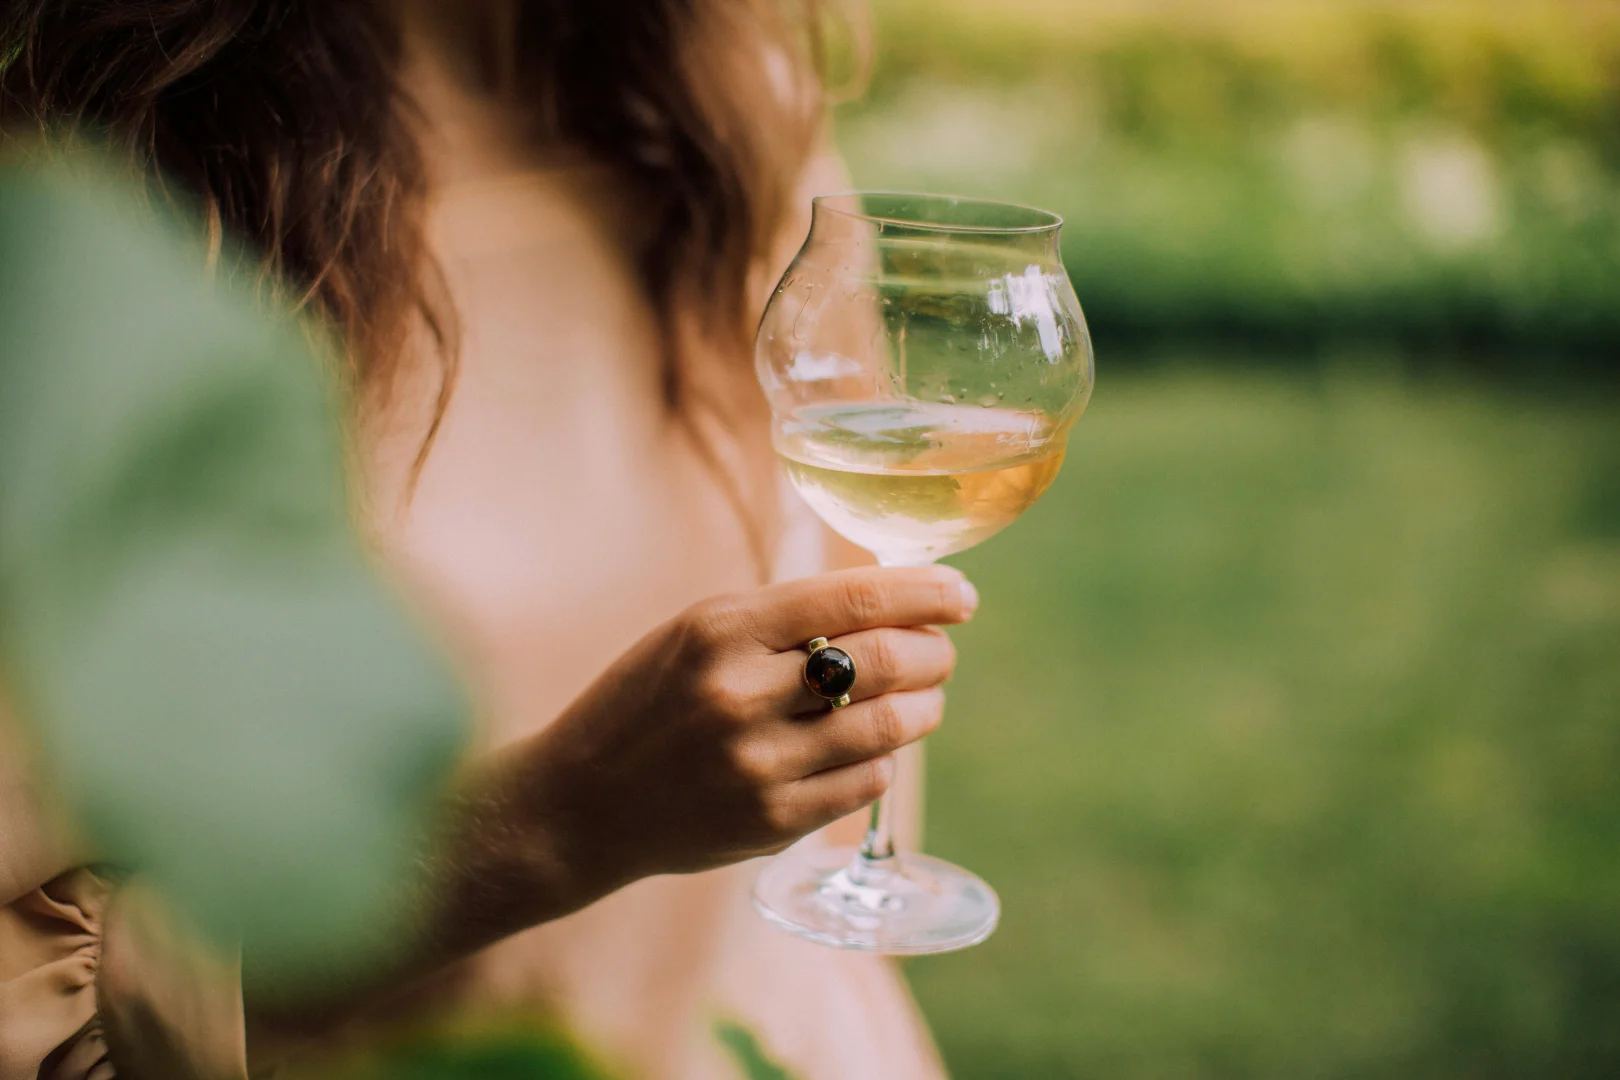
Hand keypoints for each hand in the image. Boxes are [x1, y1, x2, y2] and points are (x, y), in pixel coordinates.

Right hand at [249, 565, 977, 1024]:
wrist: (580, 803)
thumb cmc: (646, 703)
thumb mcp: (696, 633)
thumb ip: (782, 618)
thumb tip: (891, 604)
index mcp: (721, 629)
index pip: (852, 598)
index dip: (923, 592)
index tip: (962, 593)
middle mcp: (741, 694)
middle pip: (885, 661)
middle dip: (933, 653)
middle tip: (942, 651)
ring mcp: (759, 763)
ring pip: (889, 728)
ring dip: (922, 709)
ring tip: (919, 701)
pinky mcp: (771, 820)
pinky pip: (866, 784)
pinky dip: (880, 761)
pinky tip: (866, 750)